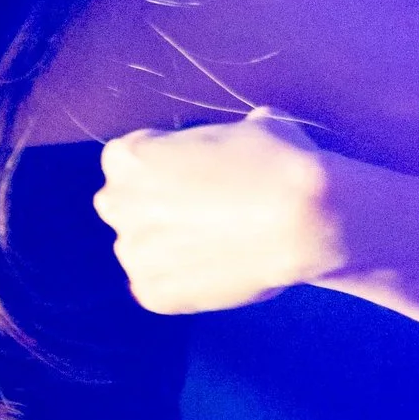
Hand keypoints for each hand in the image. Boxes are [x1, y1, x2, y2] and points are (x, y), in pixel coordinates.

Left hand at [94, 111, 348, 316]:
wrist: (301, 221)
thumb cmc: (278, 161)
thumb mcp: (251, 125)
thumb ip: (231, 133)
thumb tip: (257, 126)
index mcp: (126, 158)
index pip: (125, 162)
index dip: (162, 169)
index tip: (191, 177)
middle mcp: (117, 204)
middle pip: (123, 207)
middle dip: (152, 210)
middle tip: (198, 214)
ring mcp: (132, 253)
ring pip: (141, 250)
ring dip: (166, 249)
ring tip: (214, 246)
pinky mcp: (151, 294)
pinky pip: (158, 287)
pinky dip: (182, 283)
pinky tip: (216, 271)